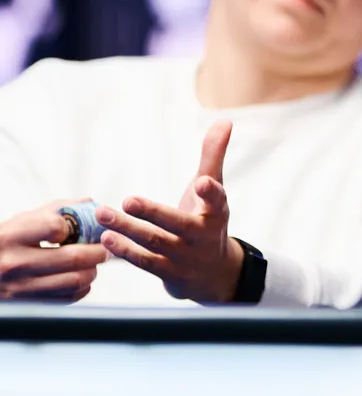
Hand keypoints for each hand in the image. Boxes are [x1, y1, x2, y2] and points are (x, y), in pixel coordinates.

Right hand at [0, 201, 108, 300]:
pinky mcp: (28, 304)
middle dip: (98, 250)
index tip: (77, 228)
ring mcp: (21, 287)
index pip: (55, 227)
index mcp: (11, 236)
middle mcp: (14, 263)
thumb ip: (57, 210)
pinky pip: (69, 298)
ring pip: (75, 280)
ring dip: (93, 270)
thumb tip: (92, 204)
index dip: (74, 226)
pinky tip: (80, 276)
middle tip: (105, 247)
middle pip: (73, 257)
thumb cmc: (6, 242)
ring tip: (93, 262)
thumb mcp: (21, 221)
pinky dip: (83, 287)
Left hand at [97, 120, 243, 303]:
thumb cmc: (208, 222)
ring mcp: (185, 257)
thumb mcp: (214, 192)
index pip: (217, 201)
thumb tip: (225, 121)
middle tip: (129, 200)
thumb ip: (213, 157)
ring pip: (155, 242)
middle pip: (178, 224)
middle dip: (153, 213)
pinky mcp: (168, 273)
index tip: (202, 183)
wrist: (214, 275)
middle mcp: (202, 237)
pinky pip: (145, 262)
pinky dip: (125, 250)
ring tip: (103, 213)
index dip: (211, 193)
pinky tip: (107, 237)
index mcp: (216, 214)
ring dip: (128, 229)